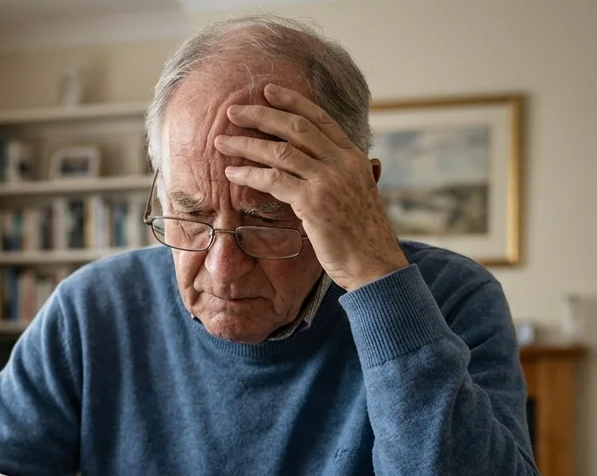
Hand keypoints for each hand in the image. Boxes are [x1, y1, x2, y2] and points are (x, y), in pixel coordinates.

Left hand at [214, 83, 407, 291]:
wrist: (375, 264)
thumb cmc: (363, 236)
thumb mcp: (360, 194)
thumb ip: (347, 174)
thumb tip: (339, 161)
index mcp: (354, 157)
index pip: (320, 118)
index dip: (292, 101)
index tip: (267, 90)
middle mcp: (342, 163)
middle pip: (295, 127)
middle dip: (261, 115)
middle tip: (233, 110)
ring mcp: (328, 181)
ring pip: (279, 150)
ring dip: (246, 143)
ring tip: (222, 141)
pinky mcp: (313, 202)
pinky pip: (273, 180)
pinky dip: (249, 173)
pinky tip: (232, 172)